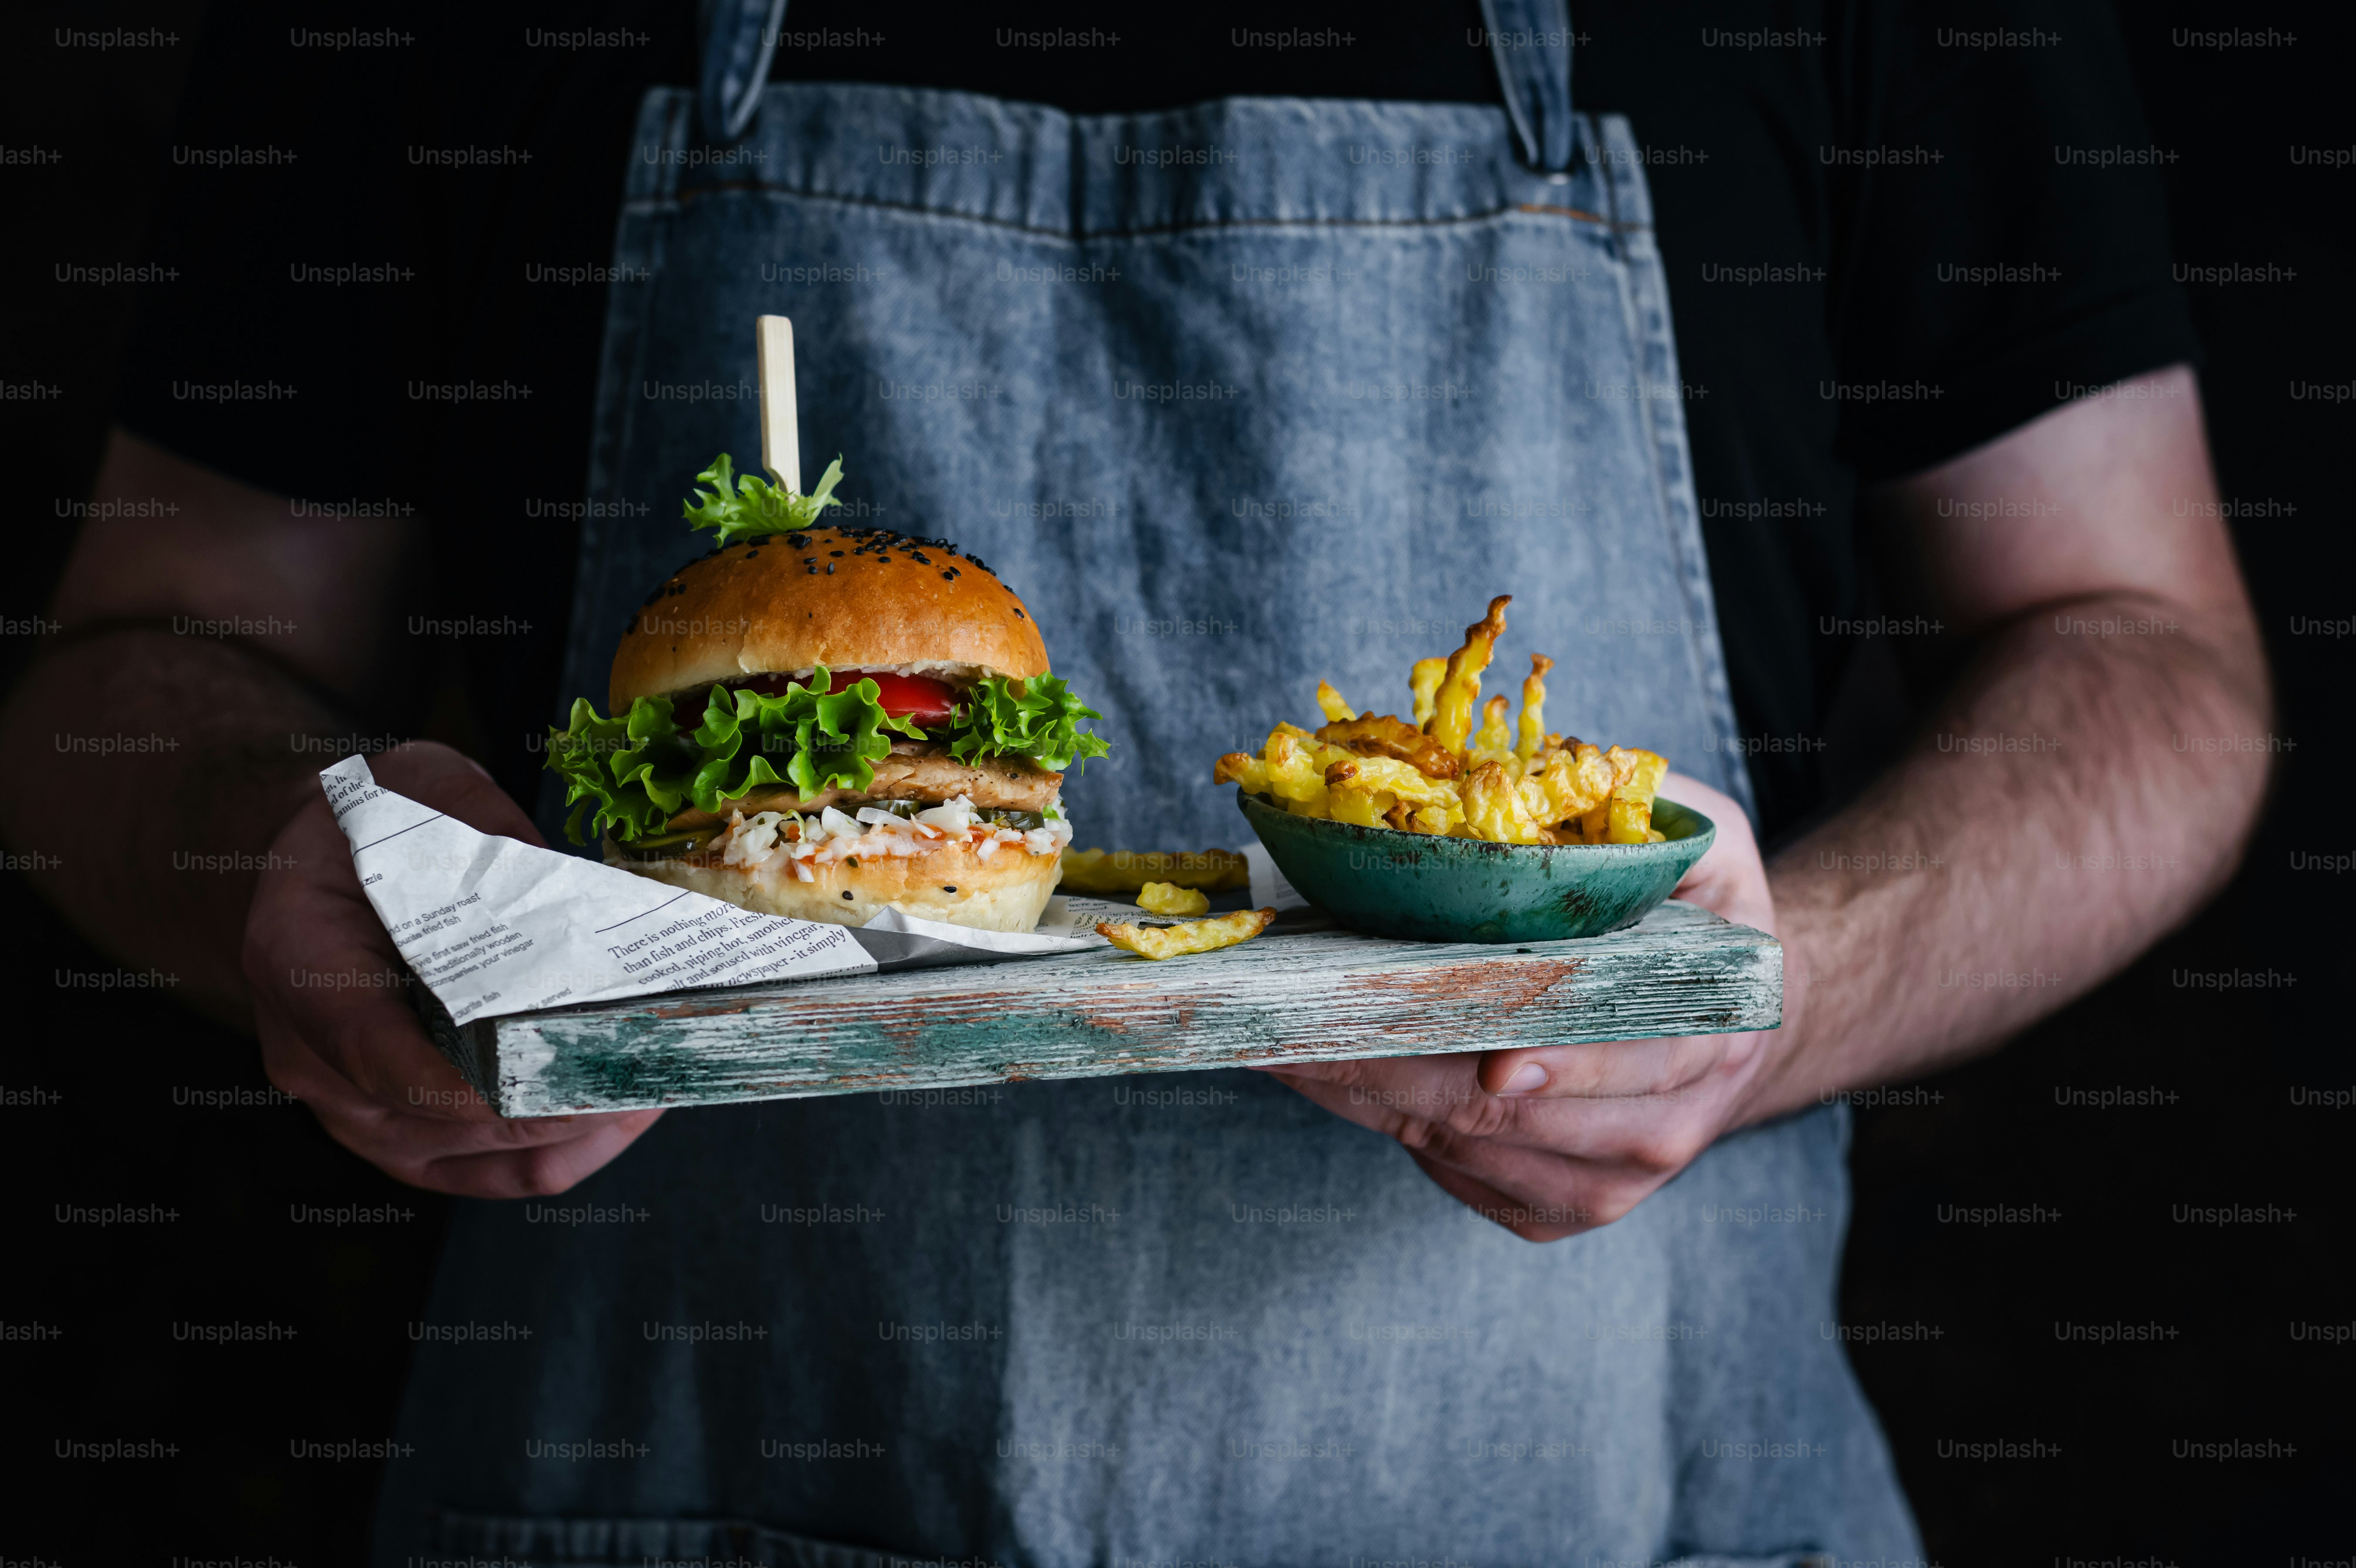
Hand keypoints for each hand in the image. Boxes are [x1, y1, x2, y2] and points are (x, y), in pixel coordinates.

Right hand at [244, 742, 663, 1195]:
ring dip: (568, 1136)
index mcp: (298, 960)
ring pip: (468, 1160)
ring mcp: (351, 1105)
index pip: (376, 1049)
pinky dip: (552, 1156)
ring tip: (655, 1091)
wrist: (316, 858)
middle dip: (552, 1104)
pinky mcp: (396, 1129)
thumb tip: (573, 893)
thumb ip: (486, 834)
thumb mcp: (421, 789)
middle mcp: (312, 1055)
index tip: (561, 1082)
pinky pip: (476, 1170)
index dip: (469, 1083)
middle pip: (437, 1119)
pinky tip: (620, 1122)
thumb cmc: (369, 819)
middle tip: (648, 1069)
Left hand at [1253, 774, 1790, 1240]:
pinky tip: (1326, 1074)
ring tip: (1282, 1041)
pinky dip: (1386, 1126)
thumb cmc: (1704, 912)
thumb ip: (1639, 803)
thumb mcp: (1697, 837)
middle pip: (1514, 1117)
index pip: (1629, 1059)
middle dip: (1401, 1071)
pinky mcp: (1553, 1206)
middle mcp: (1664, 1124)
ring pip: (1469, 1151)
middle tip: (1302, 1028)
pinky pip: (1458, 1178)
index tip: (1491, 1059)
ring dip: (1370, 1097)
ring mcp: (1606, 1178)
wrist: (1731, 1015)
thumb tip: (1537, 766)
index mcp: (1709, 1031)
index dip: (1558, 1061)